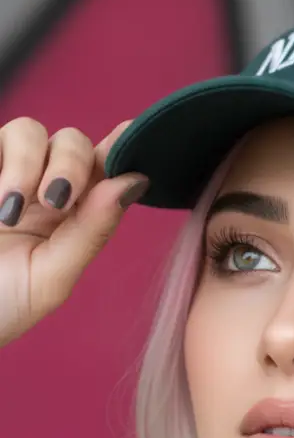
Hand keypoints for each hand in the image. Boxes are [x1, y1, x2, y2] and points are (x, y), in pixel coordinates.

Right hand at [0, 117, 147, 346]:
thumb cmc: (1, 306)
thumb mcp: (51, 278)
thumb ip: (92, 231)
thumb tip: (136, 181)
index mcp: (74, 215)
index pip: (106, 169)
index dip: (124, 147)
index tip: (133, 136)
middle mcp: (42, 187)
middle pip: (73, 142)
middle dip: (70, 165)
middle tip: (54, 201)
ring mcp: (6, 173)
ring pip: (30, 131)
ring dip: (27, 165)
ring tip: (8, 212)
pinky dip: (3, 164)